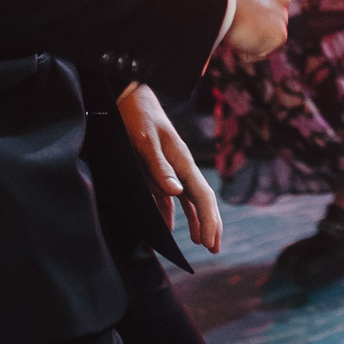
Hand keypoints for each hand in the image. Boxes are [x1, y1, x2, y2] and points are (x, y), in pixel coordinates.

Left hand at [118, 82, 221, 252]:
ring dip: (196, 220)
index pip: (202, 196)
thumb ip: (159, 167)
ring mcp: (170, 168)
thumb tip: (177, 192)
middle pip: (201, 200)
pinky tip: (170, 225)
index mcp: (182, 161)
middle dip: (210, 224)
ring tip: (201, 241)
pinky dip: (172, 212)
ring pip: (189, 199)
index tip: (211, 241)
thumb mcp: (145, 141)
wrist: (129, 96)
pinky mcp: (157, 168)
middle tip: (215, 247)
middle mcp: (180, 166)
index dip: (209, 220)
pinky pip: (169, 196)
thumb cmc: (137, 116)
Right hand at [206, 0, 289, 58]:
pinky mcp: (279, 34)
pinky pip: (265, 48)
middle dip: (251, 22)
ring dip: (249, 36)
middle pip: (267, 15)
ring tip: (233, 28)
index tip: (229, 5)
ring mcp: (282, 14)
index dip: (244, 5)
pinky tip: (237, 39)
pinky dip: (250, 50)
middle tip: (230, 20)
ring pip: (265, 33)